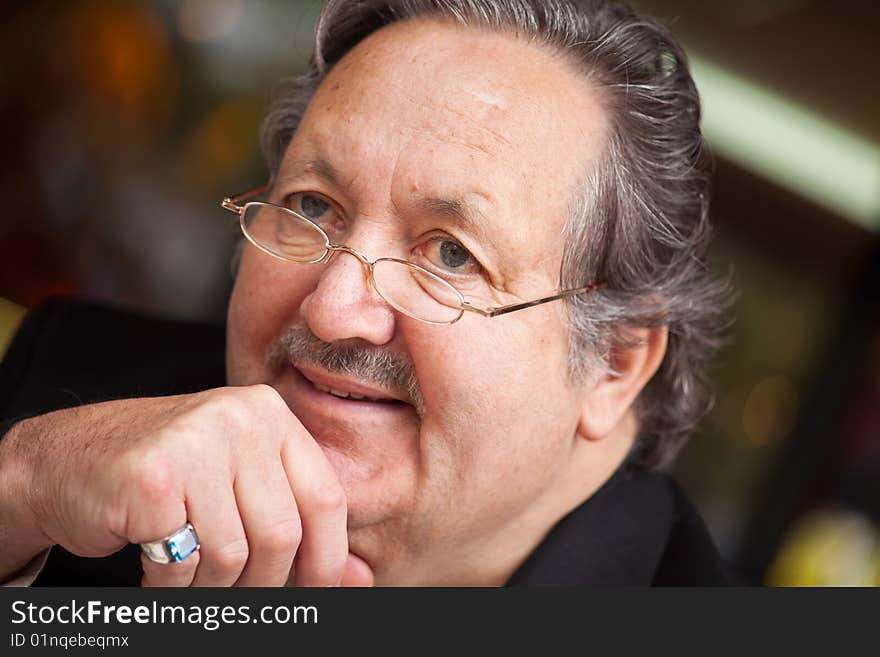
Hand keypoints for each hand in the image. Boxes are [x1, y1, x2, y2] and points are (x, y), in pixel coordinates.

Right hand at [0, 385, 372, 586]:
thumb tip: (360, 580)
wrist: (64, 459)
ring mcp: (195, 440)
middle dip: (264, 584)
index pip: (326, 497)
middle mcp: (240, 417)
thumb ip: (298, 523)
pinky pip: (183, 562)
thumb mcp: (239, 483)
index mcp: (270, 414)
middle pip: (282, 533)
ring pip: (234, 554)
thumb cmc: (165, 477)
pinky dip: (172, 585)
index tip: (316, 593)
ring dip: (213, 587)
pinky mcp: (153, 475)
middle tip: (235, 593)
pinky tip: (156, 569)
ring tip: (190, 575)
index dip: (327, 557)